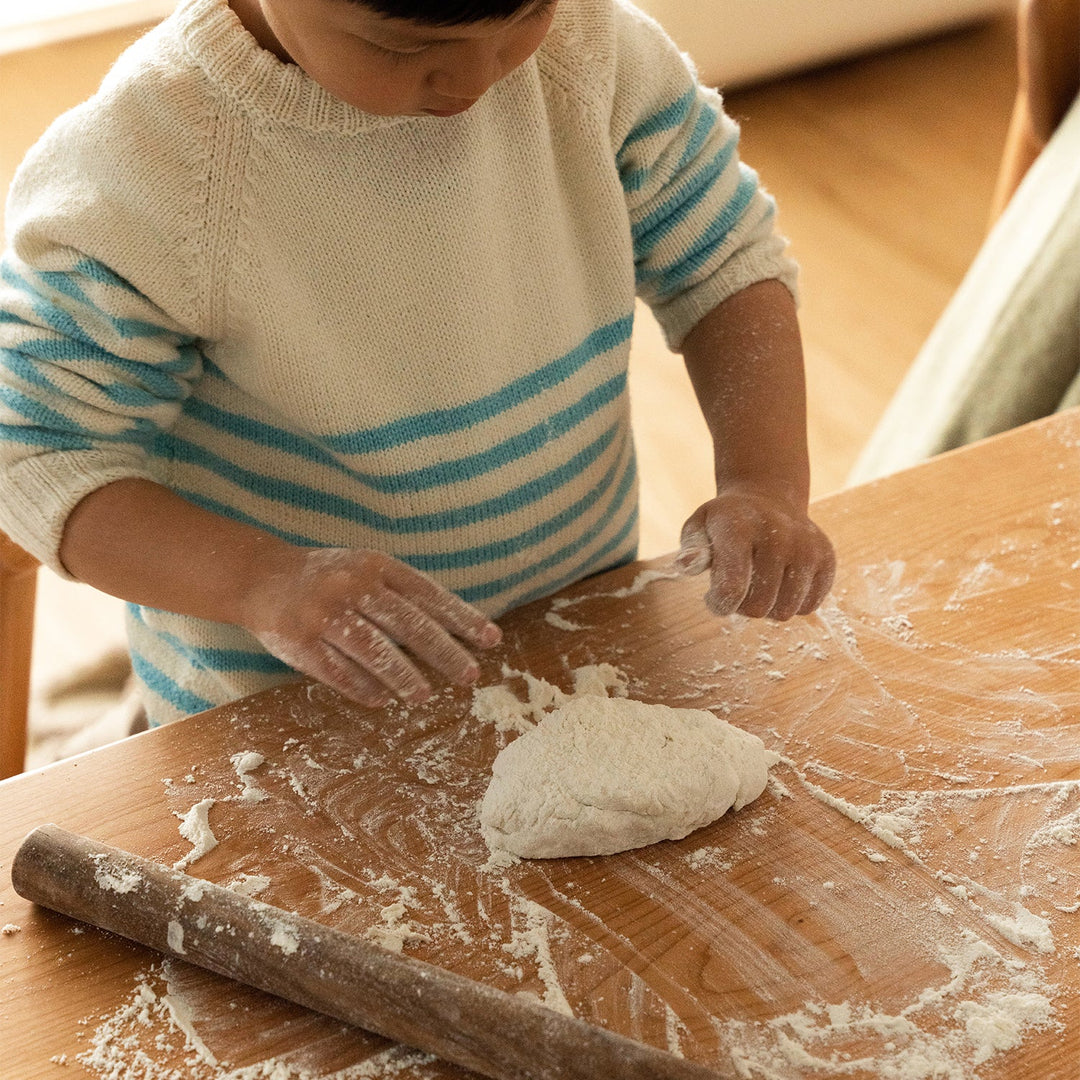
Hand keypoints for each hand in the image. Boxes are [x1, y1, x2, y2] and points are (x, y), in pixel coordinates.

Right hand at [243, 547, 501, 706]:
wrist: (262, 577)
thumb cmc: (331, 577)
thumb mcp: (369, 570)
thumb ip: (405, 594)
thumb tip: (456, 631)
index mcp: (376, 566)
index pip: (428, 594)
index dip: (462, 617)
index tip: (491, 639)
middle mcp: (352, 586)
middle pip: (407, 622)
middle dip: (443, 651)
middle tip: (470, 675)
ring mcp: (324, 614)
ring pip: (372, 649)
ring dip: (402, 675)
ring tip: (424, 696)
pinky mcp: (299, 642)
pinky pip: (336, 670)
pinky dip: (361, 687)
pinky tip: (382, 700)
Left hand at [676, 485, 834, 619]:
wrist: (769, 499)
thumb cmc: (726, 523)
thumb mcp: (699, 528)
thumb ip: (691, 550)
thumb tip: (686, 565)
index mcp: (740, 527)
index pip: (732, 587)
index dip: (719, 605)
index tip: (713, 598)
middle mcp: (779, 535)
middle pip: (758, 606)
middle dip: (741, 607)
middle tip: (737, 588)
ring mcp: (807, 547)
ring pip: (785, 611)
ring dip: (767, 608)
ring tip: (758, 585)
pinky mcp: (826, 559)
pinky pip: (808, 606)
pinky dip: (791, 603)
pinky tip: (780, 582)